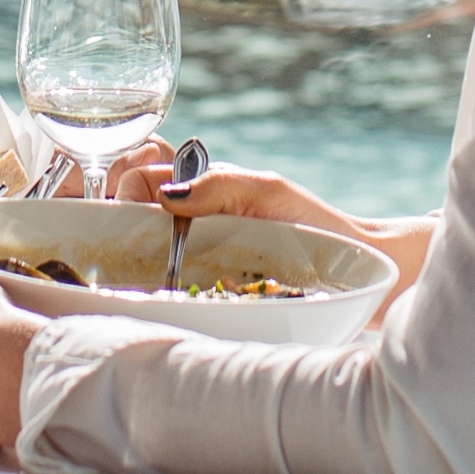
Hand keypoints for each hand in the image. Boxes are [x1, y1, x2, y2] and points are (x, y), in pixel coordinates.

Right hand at [119, 154, 432, 325]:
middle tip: (126, 237)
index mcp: (201, 189)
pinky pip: (166, 289)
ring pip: (141, 254)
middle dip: (116, 218)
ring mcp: (197, 259)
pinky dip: (152, 290)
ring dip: (130, 258)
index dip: (124, 187)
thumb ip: (219, 185)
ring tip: (133, 270)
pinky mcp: (206, 294)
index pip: (138, 177)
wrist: (357, 272)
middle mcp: (192, 222)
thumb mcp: (268, 192)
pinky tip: (154, 297)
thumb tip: (165, 196)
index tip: (125, 209)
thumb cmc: (319, 227)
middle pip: (130, 213)